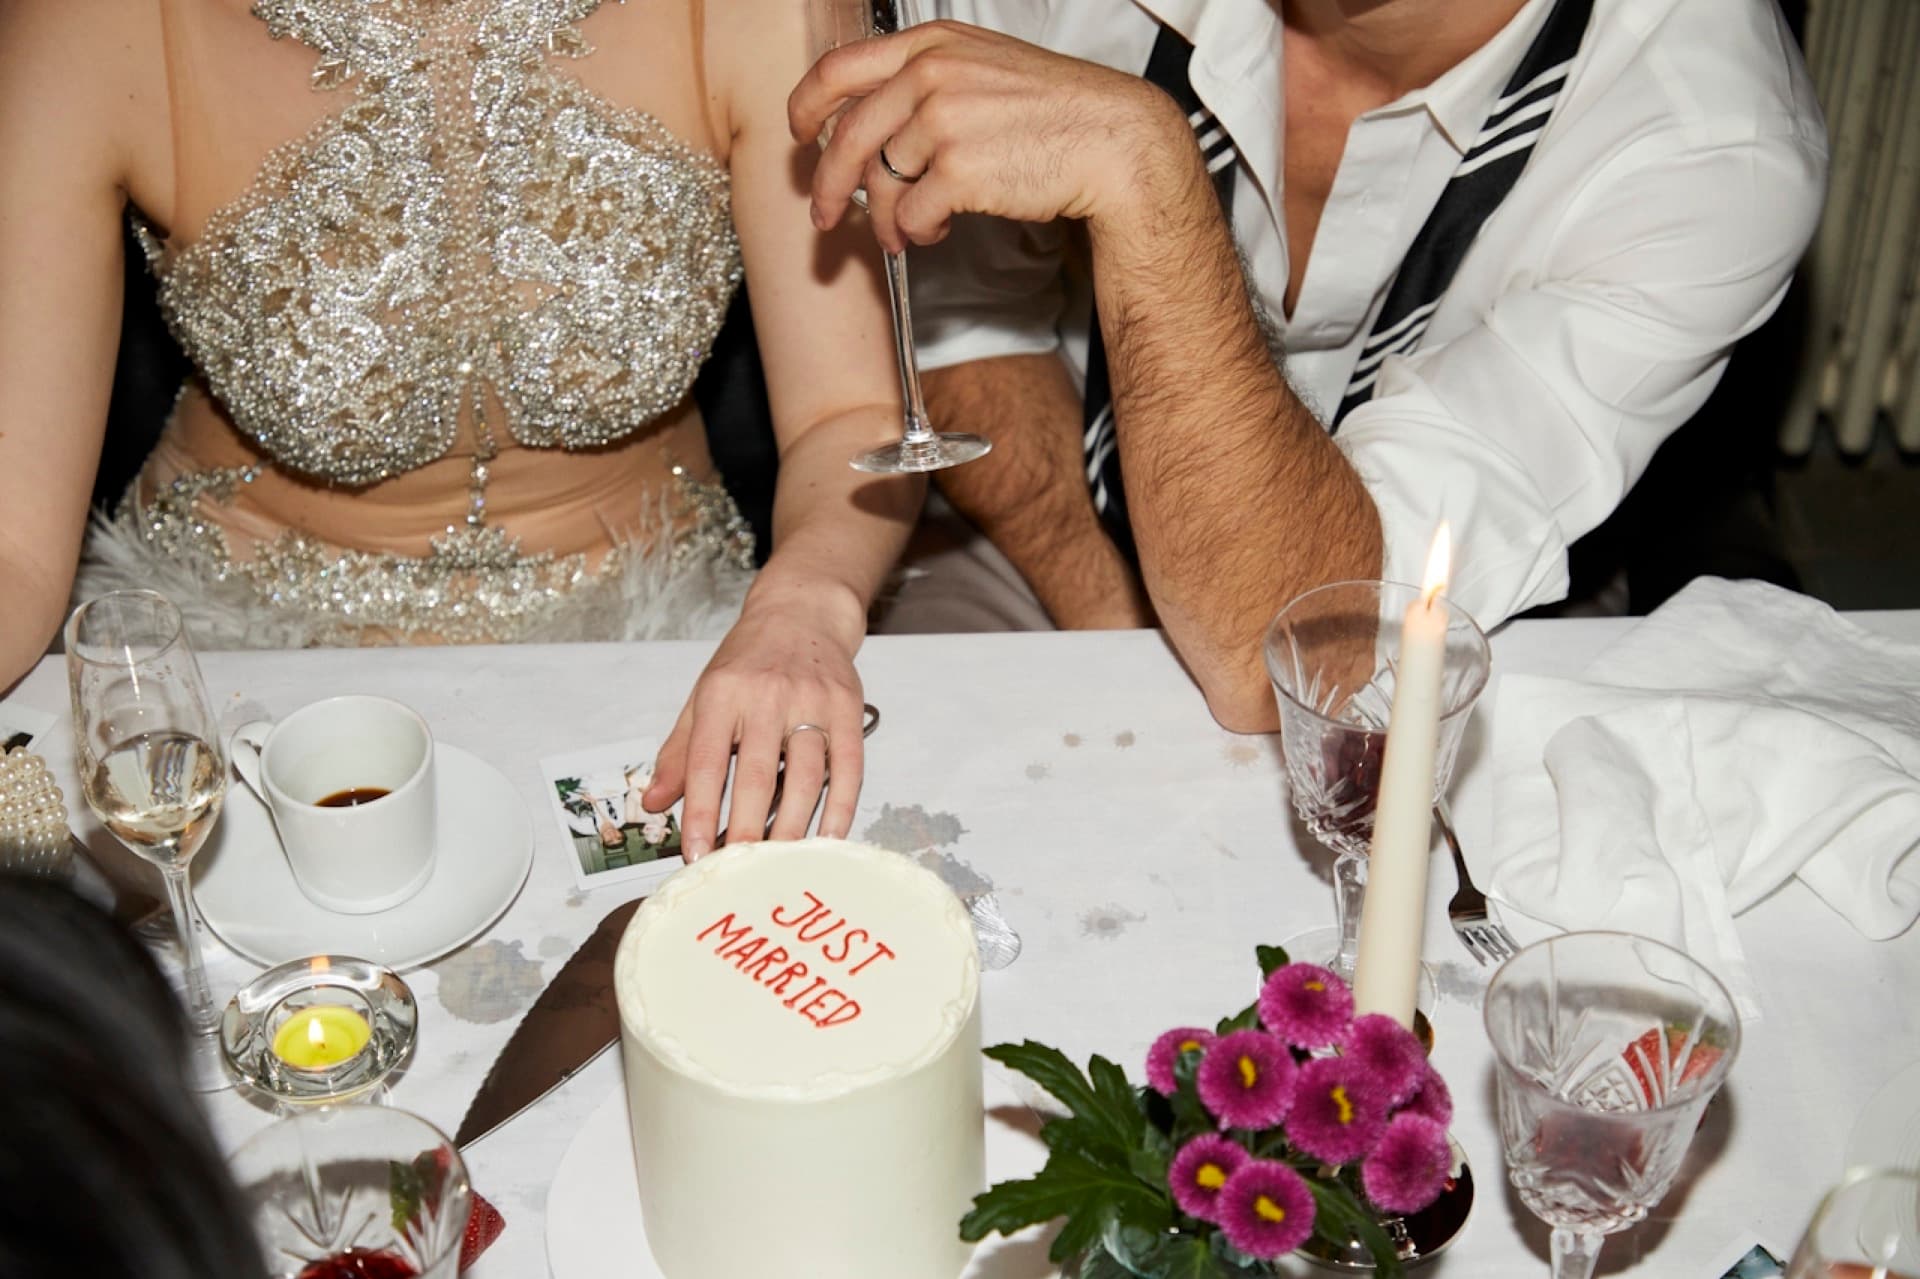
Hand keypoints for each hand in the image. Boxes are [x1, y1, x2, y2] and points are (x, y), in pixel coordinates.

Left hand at [643, 597, 867, 860]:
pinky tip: (827, 838)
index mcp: (722, 693)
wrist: (803, 612)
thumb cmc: (749, 660)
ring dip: (791, 826)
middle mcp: (767, 696)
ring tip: (779, 863)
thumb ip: (679, 751)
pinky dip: (840, 807)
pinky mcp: (849, 709)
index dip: (700, 812)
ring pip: (804, 776)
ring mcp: (812, 701)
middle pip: (756, 774)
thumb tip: (655, 803)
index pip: (706, 761)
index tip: (695, 853)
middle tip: (739, 870)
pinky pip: (848, 767)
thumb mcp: (704, 695)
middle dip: (746, 829)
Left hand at [788, 21, 1186, 252]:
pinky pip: (912, 214)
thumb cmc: (1057, 112)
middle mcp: (932, 75)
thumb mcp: (985, 69)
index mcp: (932, 45)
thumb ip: (927, 84)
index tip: (800, 135)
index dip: (806, 107)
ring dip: (884, 219)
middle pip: (847, 137)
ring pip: (880, 183)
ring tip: (902, 233)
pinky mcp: (960, 170)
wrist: (1115, 141)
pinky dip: (918, 231)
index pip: (839, 69)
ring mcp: (944, 121)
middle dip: (827, 186)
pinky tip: (939, 229)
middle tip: (824, 217)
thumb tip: (877, 132)